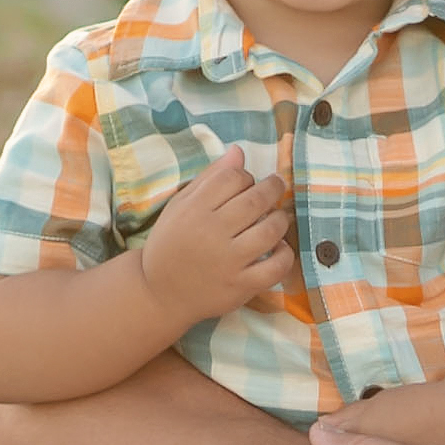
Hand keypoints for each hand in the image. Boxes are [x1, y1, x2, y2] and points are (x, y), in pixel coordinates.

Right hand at [132, 149, 294, 315]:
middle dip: (273, 188)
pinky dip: (285, 254)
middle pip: (256, 199)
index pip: (233, 178)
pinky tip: (278, 248)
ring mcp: (228, 261)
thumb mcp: (181, 206)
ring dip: (280, 218)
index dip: (246, 176)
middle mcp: (211, 233)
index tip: (248, 183)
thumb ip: (210, 178)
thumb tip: (238, 151)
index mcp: (194, 209)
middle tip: (276, 187)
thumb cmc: (172, 244)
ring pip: (271, 230)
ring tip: (277, 217)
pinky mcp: (241, 286)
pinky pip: (276, 266)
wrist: (159, 292)